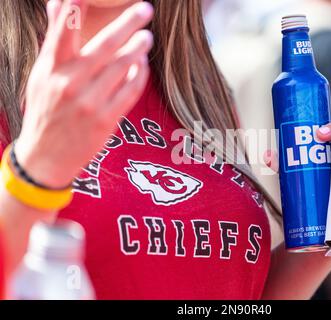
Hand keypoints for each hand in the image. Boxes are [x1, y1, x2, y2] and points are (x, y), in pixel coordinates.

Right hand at [14, 0, 153, 188]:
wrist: (46, 156)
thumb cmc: (45, 110)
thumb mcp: (42, 75)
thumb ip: (55, 41)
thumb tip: (59, 3)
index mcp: (50, 69)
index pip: (62, 33)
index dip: (74, 9)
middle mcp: (69, 84)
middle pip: (104, 46)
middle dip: (127, 24)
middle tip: (145, 9)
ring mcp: (90, 103)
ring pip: (122, 67)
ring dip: (138, 49)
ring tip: (147, 38)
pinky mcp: (107, 120)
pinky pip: (130, 91)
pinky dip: (139, 75)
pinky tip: (142, 65)